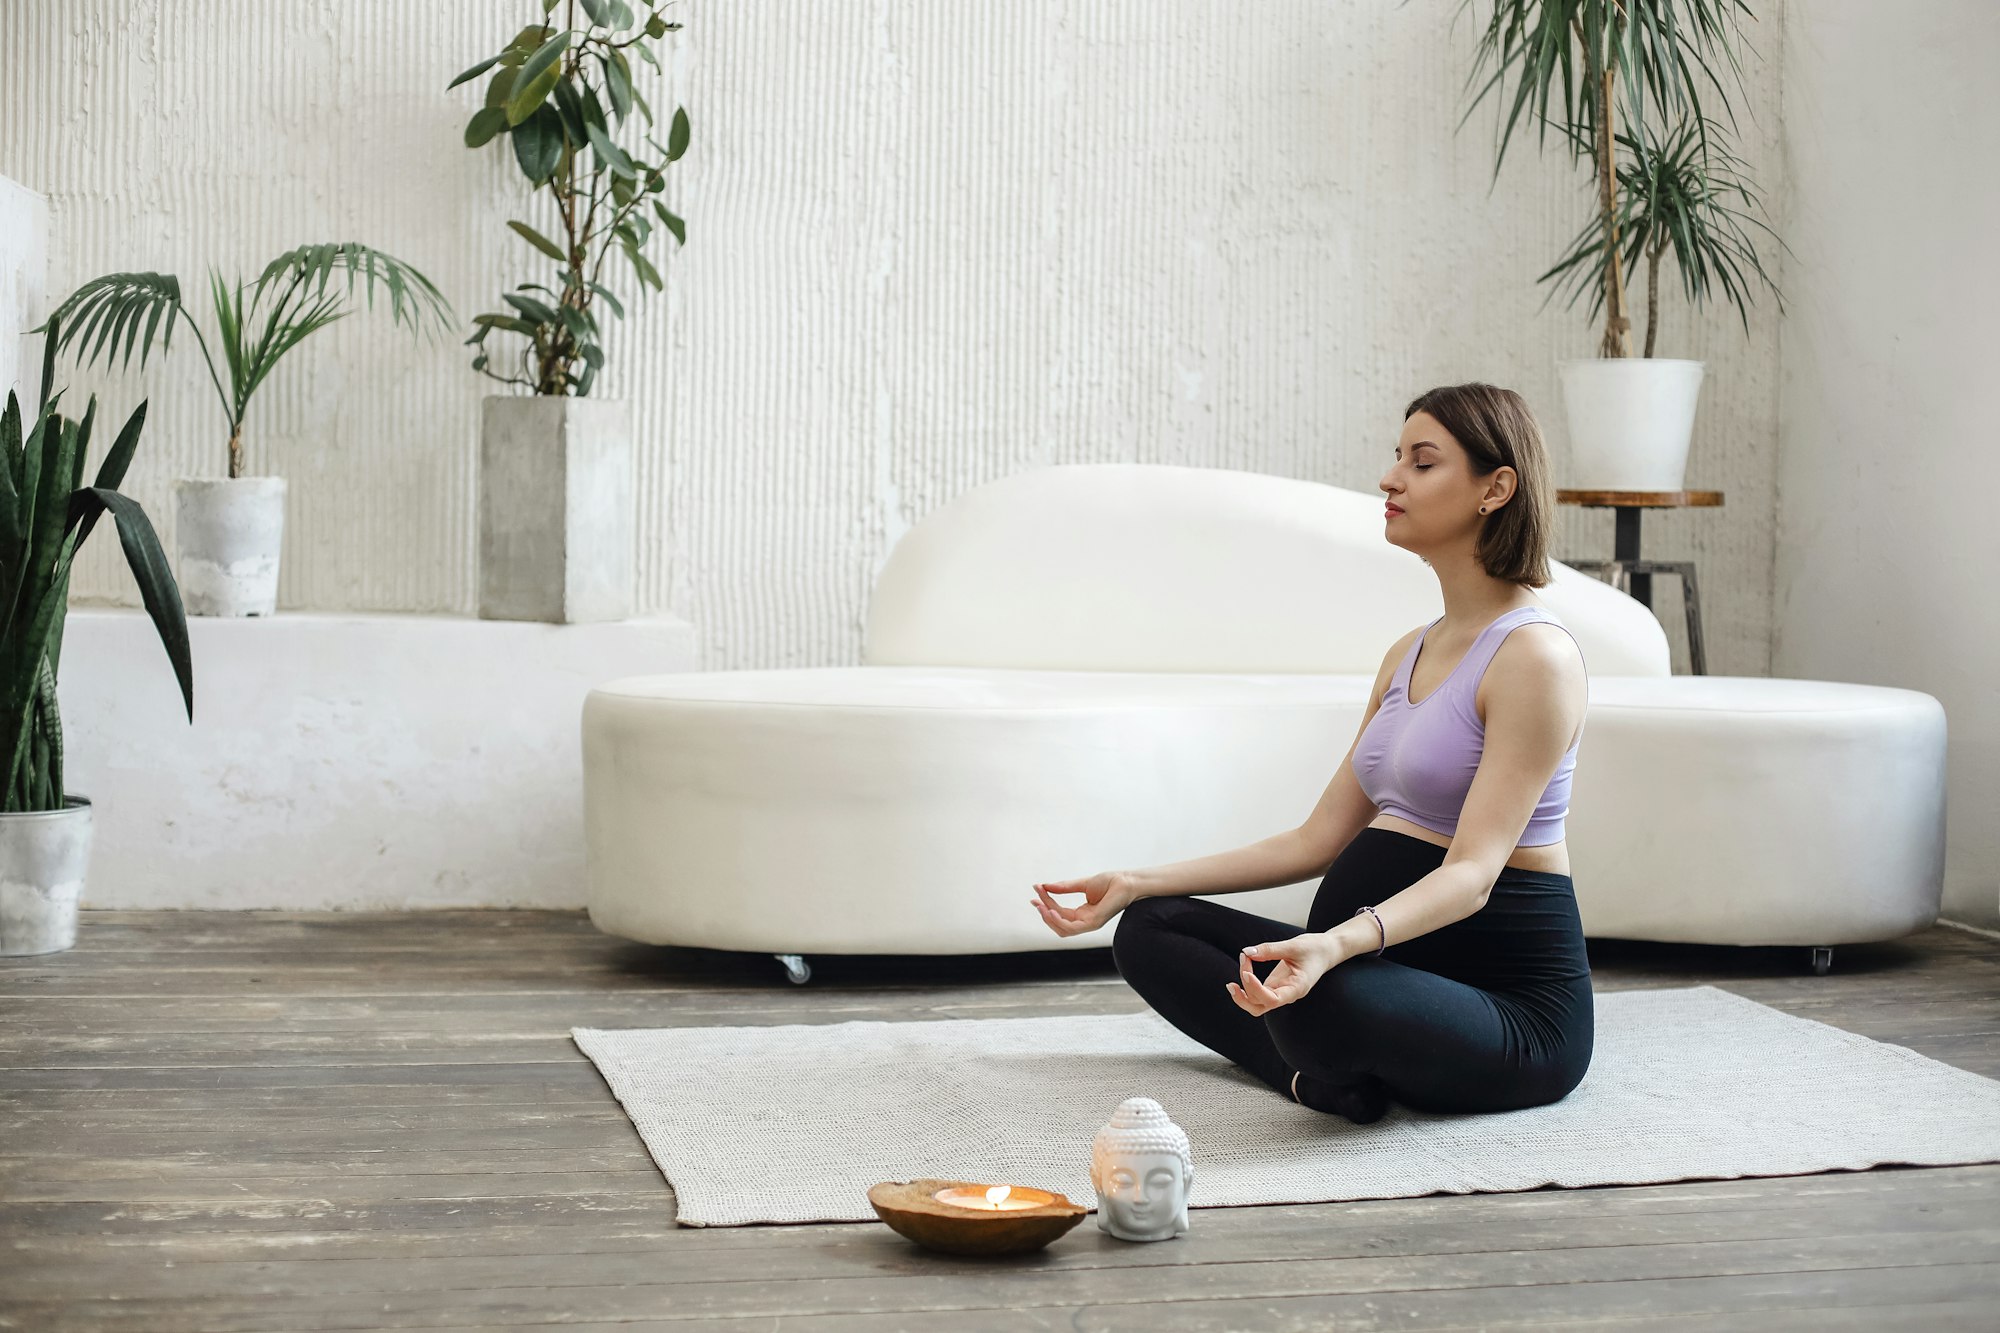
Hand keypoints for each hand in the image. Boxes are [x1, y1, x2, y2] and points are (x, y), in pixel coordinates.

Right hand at [1031, 871, 1137, 937]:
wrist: (1126, 881)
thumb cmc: (1110, 882)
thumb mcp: (1082, 884)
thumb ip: (1064, 887)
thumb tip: (1045, 886)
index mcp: (1081, 914)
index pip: (1059, 913)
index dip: (1045, 903)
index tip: (1036, 890)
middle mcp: (1084, 921)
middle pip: (1057, 922)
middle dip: (1044, 911)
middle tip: (1035, 899)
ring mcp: (1089, 924)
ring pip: (1062, 929)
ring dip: (1048, 918)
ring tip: (1040, 905)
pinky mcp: (1094, 923)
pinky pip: (1072, 928)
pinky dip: (1059, 921)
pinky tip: (1051, 910)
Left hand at [1227, 932, 1343, 1014]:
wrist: (1325, 950)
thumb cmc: (1315, 949)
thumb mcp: (1294, 945)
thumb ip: (1270, 950)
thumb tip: (1248, 952)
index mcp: (1296, 989)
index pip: (1273, 1000)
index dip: (1256, 990)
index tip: (1247, 973)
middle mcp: (1286, 994)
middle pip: (1259, 1006)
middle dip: (1243, 994)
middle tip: (1240, 968)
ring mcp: (1279, 991)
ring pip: (1255, 1000)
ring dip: (1243, 985)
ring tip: (1244, 959)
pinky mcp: (1274, 985)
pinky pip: (1256, 990)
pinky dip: (1247, 980)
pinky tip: (1245, 964)